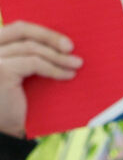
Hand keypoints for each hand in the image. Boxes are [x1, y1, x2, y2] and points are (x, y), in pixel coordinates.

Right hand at [0, 22, 81, 137]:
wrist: (4, 131)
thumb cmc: (14, 103)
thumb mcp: (23, 75)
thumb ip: (30, 57)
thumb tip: (63, 45)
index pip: (17, 29)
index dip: (42, 31)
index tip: (65, 41)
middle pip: (22, 30)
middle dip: (50, 36)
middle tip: (71, 47)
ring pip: (31, 48)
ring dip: (58, 57)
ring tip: (77, 64)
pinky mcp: (1, 70)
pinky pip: (34, 63)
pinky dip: (54, 68)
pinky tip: (68, 74)